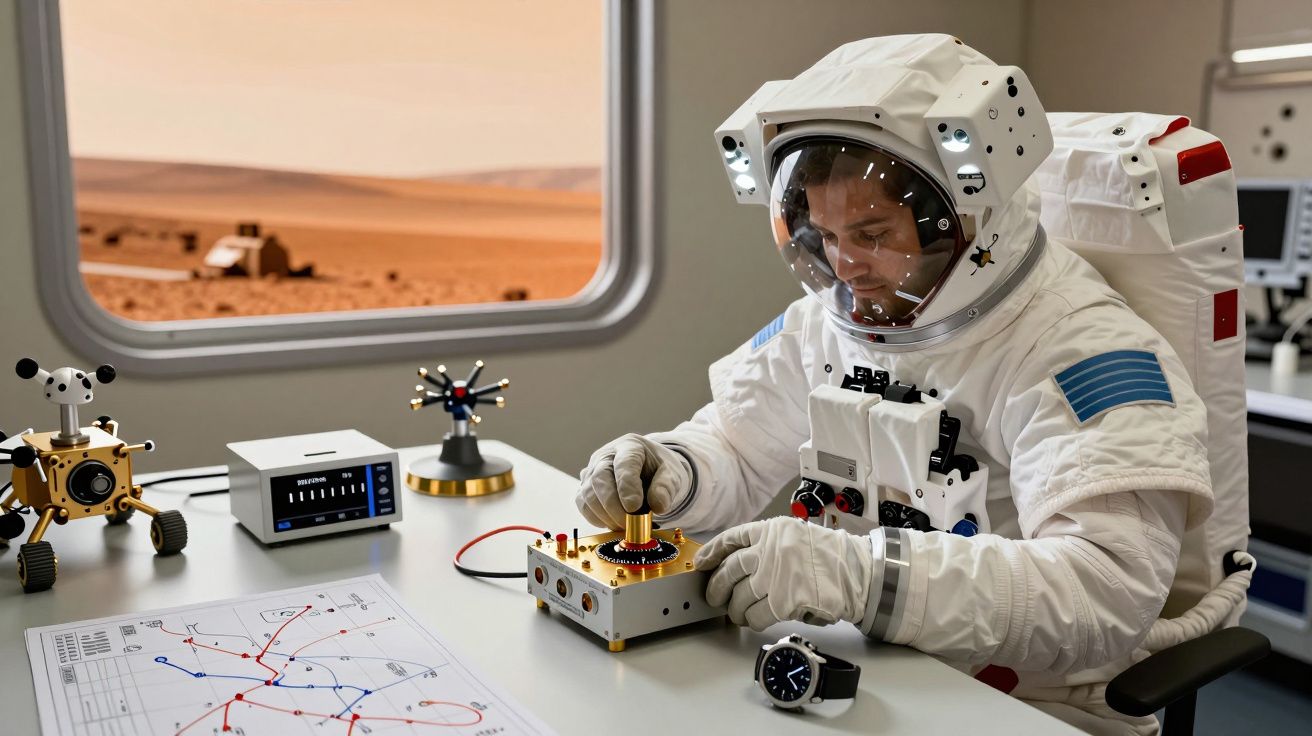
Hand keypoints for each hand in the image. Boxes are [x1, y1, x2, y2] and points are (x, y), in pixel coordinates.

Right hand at [575, 434, 691, 529]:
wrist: (647, 471)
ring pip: (588, 494)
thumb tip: (658, 506)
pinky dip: (596, 519)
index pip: (624, 463)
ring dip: (605, 515)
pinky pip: (583, 505)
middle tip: (628, 523)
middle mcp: (606, 455)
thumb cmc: (658, 470)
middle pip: (600, 478)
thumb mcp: (671, 474)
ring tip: (624, 525)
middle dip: (613, 505)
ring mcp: (592, 470)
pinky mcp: (585, 487)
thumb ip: (666, 487)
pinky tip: (613, 523)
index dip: (627, 486)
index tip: (634, 507)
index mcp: (630, 446)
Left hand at [694, 517, 872, 630]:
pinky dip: (751, 620)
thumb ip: (767, 546)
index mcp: (772, 531)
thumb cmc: (829, 557)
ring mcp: (775, 576)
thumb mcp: (795, 536)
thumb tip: (736, 567)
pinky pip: (756, 614)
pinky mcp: (783, 600)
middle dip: (717, 586)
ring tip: (737, 613)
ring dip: (734, 608)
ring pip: (739, 596)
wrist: (858, 572)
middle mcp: (770, 550)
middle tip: (714, 596)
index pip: (731, 539)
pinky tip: (754, 620)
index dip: (712, 552)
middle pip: (729, 570)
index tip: (701, 562)